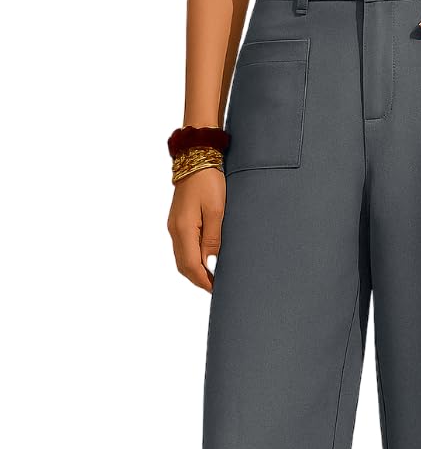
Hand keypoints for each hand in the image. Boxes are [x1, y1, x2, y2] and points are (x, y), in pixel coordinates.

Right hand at [167, 166, 225, 291]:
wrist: (195, 159)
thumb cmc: (209, 182)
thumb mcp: (217, 210)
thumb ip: (213, 238)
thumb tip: (210, 262)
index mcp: (184, 229)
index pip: (191, 265)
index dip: (203, 281)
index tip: (216, 290)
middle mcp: (175, 230)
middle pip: (183, 265)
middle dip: (198, 279)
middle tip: (216, 288)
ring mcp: (174, 226)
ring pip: (181, 258)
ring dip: (194, 271)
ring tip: (212, 278)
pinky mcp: (177, 222)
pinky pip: (182, 248)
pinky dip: (191, 259)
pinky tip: (204, 261)